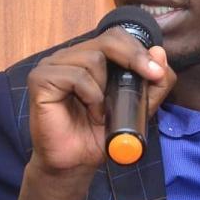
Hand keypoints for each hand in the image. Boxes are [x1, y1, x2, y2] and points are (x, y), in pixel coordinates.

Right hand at [26, 28, 176, 175]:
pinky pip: (76, 76)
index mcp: (90, 57)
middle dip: (133, 57)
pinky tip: (91, 111)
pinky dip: (90, 95)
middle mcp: (70, 56)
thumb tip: (159, 52)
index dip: (138, 50)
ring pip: (93, 58)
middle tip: (148, 75)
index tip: (156, 71)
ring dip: (105, 88)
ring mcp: (52, 65)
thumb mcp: (137, 109)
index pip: (116, 37)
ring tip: (101, 111)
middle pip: (108, 40)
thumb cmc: (98, 134)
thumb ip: (153, 84)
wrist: (76, 162)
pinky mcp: (40, 79)